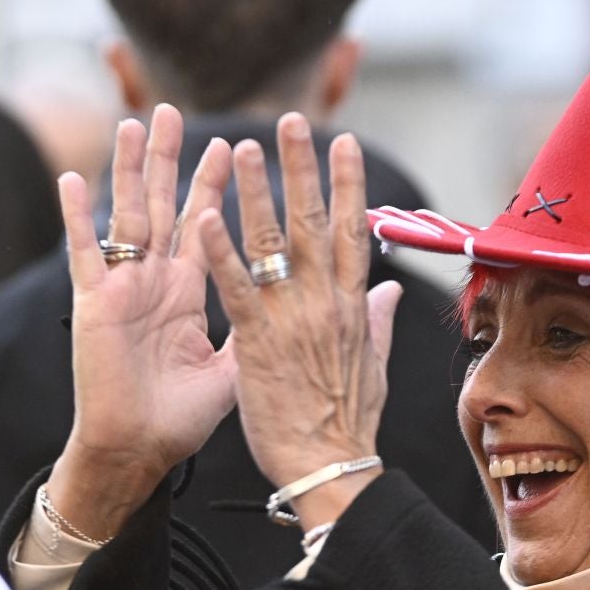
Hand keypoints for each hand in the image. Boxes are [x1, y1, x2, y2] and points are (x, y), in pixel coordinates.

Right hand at [47, 104, 235, 540]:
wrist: (138, 450)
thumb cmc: (180, 418)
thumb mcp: (234, 369)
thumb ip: (259, 329)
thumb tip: (306, 307)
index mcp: (188, 293)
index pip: (204, 225)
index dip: (214, 185)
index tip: (232, 144)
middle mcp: (154, 282)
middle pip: (163, 205)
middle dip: (169, 157)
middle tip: (171, 109)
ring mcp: (122, 288)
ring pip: (126, 214)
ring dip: (130, 169)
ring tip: (133, 123)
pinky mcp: (94, 304)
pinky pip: (85, 253)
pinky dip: (77, 217)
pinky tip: (74, 179)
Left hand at [198, 114, 400, 530]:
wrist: (329, 468)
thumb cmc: (347, 425)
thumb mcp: (373, 368)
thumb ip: (375, 322)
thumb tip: (384, 290)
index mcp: (351, 307)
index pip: (352, 232)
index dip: (348, 185)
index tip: (342, 144)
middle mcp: (324, 303)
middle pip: (315, 222)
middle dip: (302, 168)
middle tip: (292, 121)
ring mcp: (290, 320)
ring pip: (272, 244)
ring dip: (256, 192)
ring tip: (239, 146)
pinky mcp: (256, 342)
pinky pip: (234, 288)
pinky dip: (220, 251)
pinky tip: (204, 216)